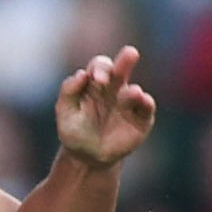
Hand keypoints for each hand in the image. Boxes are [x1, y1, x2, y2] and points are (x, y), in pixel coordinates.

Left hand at [55, 45, 157, 168]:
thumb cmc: (74, 131)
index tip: (96, 79)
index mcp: (95, 83)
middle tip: (130, 53)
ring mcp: (128, 104)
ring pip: (134, 90)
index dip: (99, 69)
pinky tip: (143, 100)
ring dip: (133, 90)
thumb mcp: (64, 112)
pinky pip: (147, 108)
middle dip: (125, 60)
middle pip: (121, 69)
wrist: (87, 158)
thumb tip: (82, 74)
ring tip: (132, 93)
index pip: (100, 67)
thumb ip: (68, 91)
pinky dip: (146, 102)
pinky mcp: (141, 119)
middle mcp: (114, 89)